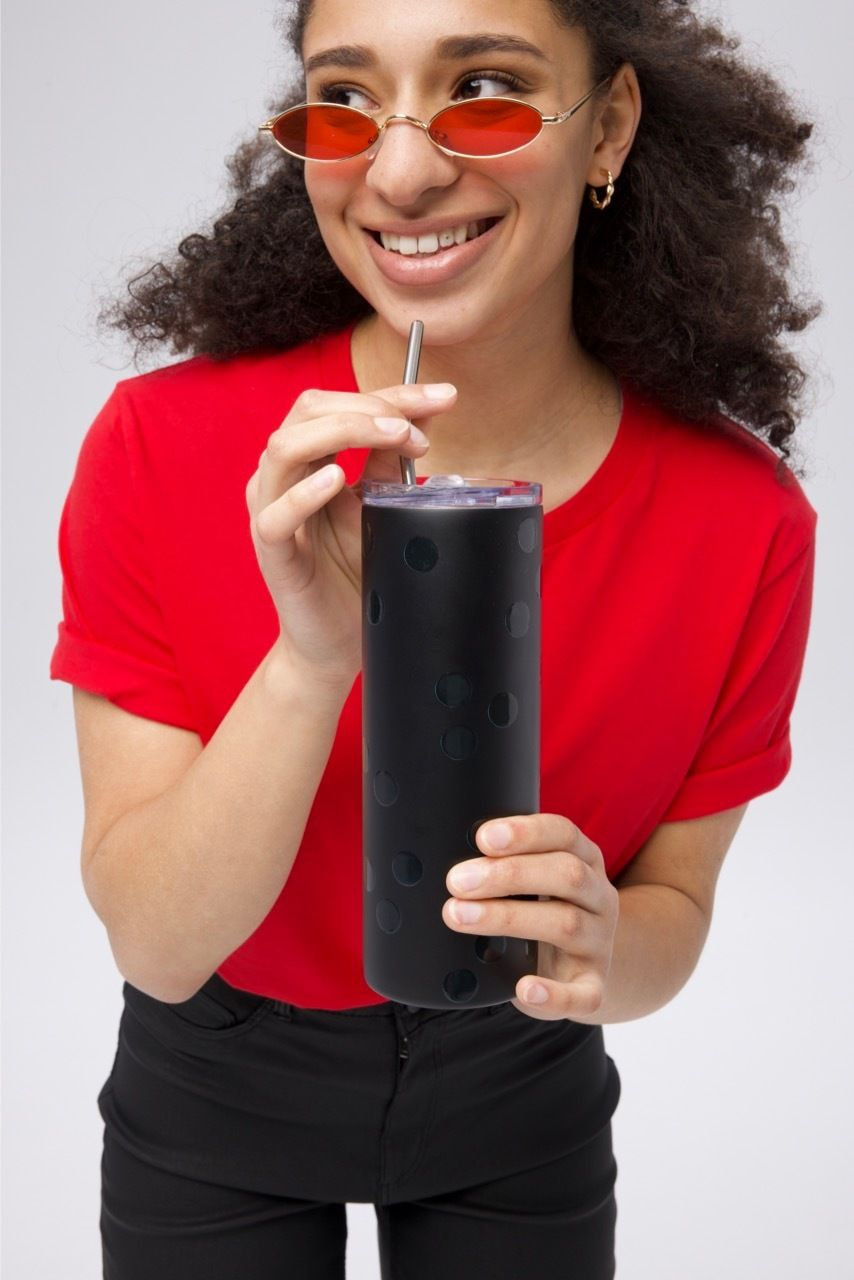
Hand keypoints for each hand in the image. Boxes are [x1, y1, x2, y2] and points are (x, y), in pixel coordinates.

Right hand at [245, 381, 456, 684]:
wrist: (336, 641)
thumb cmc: (355, 572)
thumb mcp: (382, 508)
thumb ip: (391, 464)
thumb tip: (425, 417)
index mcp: (307, 458)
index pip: (338, 404)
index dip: (392, 393)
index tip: (445, 397)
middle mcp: (281, 476)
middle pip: (309, 410)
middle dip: (371, 406)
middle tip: (419, 430)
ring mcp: (270, 511)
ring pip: (285, 447)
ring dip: (344, 432)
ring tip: (394, 438)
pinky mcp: (272, 552)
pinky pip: (275, 516)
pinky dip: (304, 494)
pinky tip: (336, 481)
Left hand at [443, 814, 619, 1021]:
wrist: (578, 967)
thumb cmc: (542, 912)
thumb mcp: (534, 883)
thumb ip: (505, 868)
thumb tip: (456, 864)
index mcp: (585, 861)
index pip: (563, 834)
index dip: (525, 833)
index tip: (483, 837)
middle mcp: (598, 898)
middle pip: (566, 875)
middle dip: (508, 874)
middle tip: (457, 881)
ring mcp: (599, 943)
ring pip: (566, 924)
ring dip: (508, 918)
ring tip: (459, 916)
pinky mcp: (593, 986)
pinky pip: (584, 996)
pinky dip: (554, 995)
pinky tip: (524, 988)